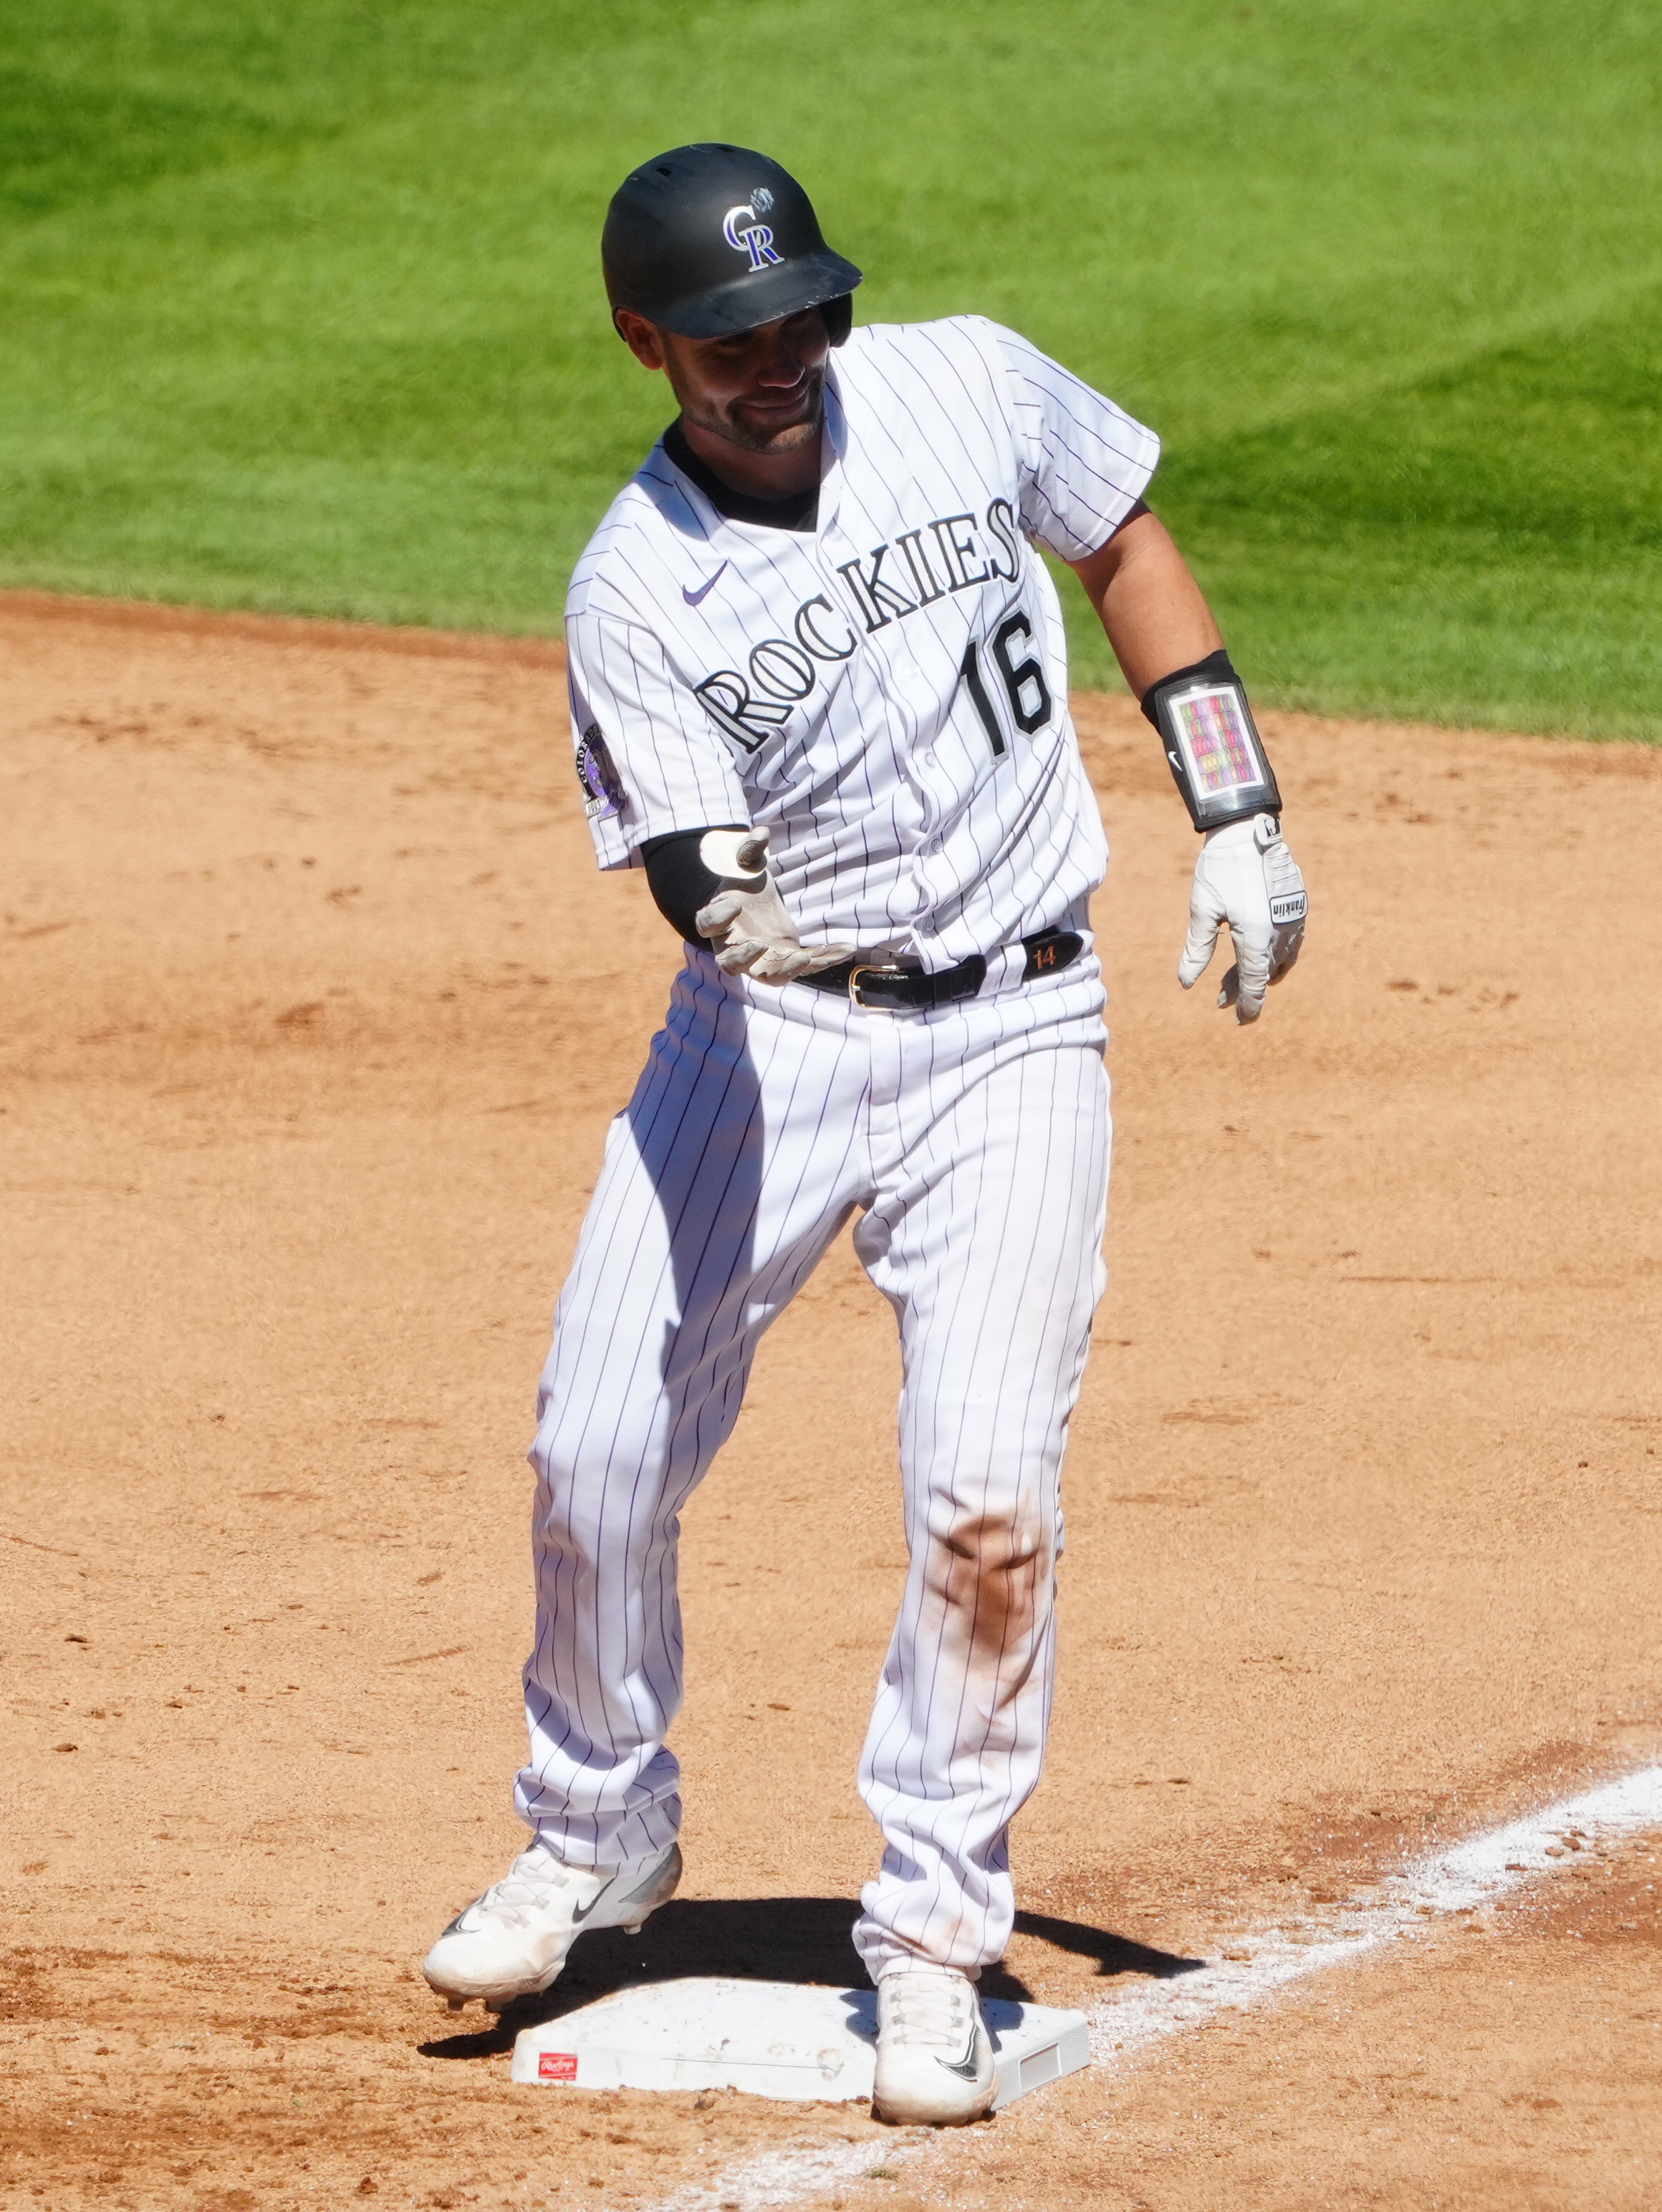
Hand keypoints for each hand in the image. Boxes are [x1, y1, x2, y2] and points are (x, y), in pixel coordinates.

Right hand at [695, 829, 855, 981]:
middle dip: (744, 958)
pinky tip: (847, 947)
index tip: (734, 905)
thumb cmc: (744, 885)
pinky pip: (805, 966)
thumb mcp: (746, 864)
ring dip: (785, 970)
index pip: (707, 925)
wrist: (754, 905)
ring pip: (767, 977)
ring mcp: (761, 960)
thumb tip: (762, 832)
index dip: (717, 918)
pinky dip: (826, 958)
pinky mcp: (787, 961)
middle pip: (730, 963)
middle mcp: (734, 946)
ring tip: (803, 958)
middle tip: (760, 945)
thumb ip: (749, 849)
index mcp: (717, 921)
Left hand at [1178, 813, 1306, 1023]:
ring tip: (1237, 977)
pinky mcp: (1298, 905)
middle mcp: (1281, 932)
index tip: (1241, 1021)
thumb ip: (1197, 949)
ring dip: (1260, 971)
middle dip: (1244, 987)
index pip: (1254, 983)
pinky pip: (1292, 941)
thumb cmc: (1221, 870)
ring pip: (1281, 959)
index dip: (1248, 1005)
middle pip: (1264, 973)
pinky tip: (1259, 952)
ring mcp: (1294, 918)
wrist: (1249, 830)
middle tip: (1221, 997)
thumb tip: (1186, 984)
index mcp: (1257, 937)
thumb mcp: (1203, 911)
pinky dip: (1276, 954)